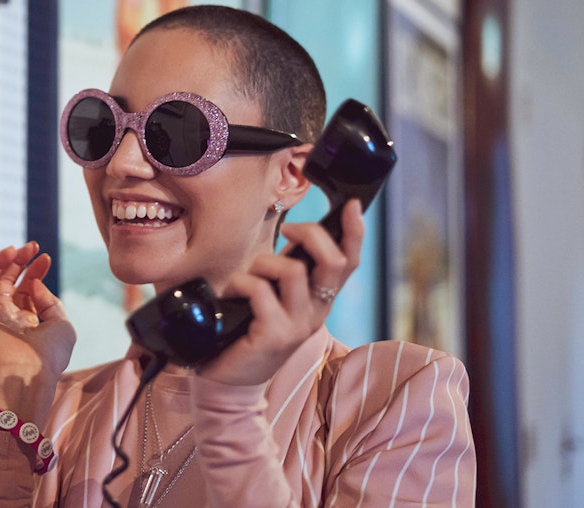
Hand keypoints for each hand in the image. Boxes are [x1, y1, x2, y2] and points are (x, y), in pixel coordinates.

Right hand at [0, 242, 75, 422]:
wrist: (27, 373)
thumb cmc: (49, 356)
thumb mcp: (62, 325)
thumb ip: (50, 301)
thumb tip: (32, 283)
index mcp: (25, 323)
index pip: (24, 290)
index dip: (34, 271)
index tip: (44, 257)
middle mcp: (4, 319)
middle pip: (6, 282)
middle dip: (19, 262)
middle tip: (32, 246)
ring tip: (15, 249)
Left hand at [198, 199, 363, 385]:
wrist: (228, 379)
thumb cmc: (248, 327)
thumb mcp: (275, 291)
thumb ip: (289, 268)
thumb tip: (297, 232)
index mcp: (320, 299)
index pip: (349, 262)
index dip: (355, 232)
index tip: (351, 204)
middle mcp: (317, 313)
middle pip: (334, 262)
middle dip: (311, 234)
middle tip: (287, 231)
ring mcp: (298, 327)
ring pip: (294, 272)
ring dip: (264, 263)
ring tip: (247, 277)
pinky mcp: (274, 336)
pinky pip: (261, 292)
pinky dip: (242, 284)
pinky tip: (232, 294)